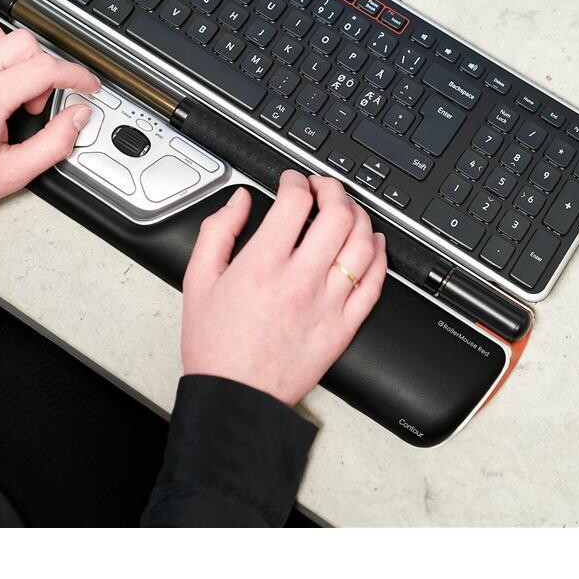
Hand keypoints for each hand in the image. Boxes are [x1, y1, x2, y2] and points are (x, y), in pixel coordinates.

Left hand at [0, 19, 99, 222]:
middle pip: (23, 43)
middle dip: (42, 69)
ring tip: (8, 86)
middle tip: (34, 102)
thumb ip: (54, 143)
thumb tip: (77, 117)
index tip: (86, 84)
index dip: (76, 75)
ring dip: (10, 54)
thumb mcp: (12, 175)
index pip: (45, 69)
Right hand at [181, 171, 387, 405]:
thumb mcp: (199, 280)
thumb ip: (218, 231)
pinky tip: (374, 243)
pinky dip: (379, 256)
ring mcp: (328, 304)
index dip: (296, 181)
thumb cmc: (216, 345)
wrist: (236, 397)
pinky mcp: (344, 327)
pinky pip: (374, 284)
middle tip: (324, 188)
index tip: (292, 181)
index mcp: (263, 265)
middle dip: (333, 190)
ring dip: (359, 217)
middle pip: (337, 216)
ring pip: (362, 245)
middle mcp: (300, 280)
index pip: (295, 202)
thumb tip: (240, 201)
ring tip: (348, 210)